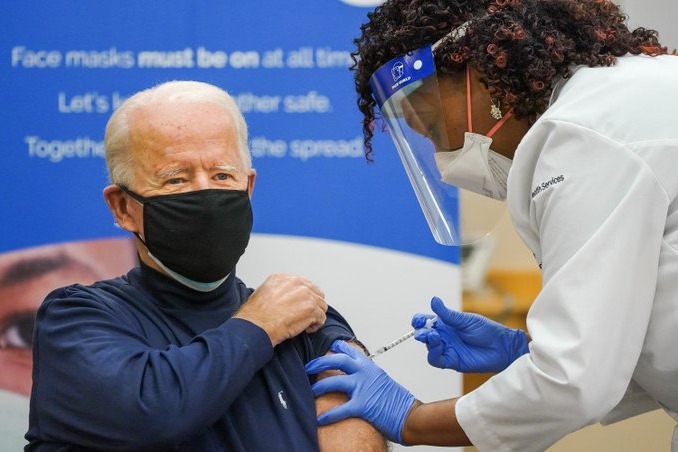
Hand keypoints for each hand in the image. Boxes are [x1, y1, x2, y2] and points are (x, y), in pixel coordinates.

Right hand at [234, 273, 326, 345]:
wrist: (257, 326)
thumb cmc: (256, 315)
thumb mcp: (263, 292)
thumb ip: (278, 290)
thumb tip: (284, 297)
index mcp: (284, 278)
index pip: (304, 284)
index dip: (305, 297)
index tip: (302, 305)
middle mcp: (296, 283)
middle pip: (316, 292)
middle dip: (313, 304)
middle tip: (306, 314)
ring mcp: (306, 295)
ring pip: (321, 305)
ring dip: (315, 315)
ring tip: (306, 323)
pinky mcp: (311, 309)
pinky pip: (321, 317)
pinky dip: (316, 325)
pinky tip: (306, 329)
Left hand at [305, 340, 414, 443]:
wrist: (410, 416)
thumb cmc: (399, 402)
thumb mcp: (383, 382)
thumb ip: (369, 377)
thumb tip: (359, 379)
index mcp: (370, 367)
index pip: (351, 351)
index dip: (337, 348)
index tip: (328, 347)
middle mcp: (365, 373)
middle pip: (338, 360)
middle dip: (320, 362)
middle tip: (309, 366)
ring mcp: (363, 388)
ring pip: (334, 381)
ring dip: (319, 386)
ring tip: (310, 391)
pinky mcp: (362, 405)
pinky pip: (340, 409)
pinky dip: (328, 415)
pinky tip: (319, 420)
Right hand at [412, 296, 528, 372]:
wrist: (502, 347)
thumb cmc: (487, 330)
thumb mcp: (466, 320)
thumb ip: (448, 314)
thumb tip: (433, 300)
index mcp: (446, 324)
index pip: (426, 321)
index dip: (419, 321)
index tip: (418, 320)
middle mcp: (444, 336)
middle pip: (425, 335)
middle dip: (421, 332)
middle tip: (423, 331)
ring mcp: (447, 349)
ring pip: (429, 348)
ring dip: (427, 342)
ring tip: (433, 337)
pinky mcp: (452, 361)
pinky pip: (437, 360)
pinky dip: (434, 354)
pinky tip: (438, 347)